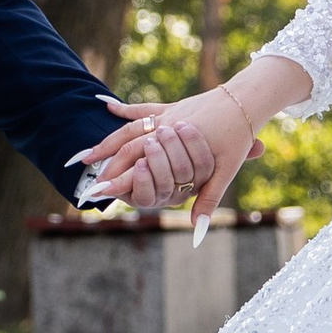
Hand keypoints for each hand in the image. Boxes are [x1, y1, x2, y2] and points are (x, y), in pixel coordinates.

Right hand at [73, 56, 308, 215]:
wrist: (245, 101)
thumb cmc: (236, 139)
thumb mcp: (224, 172)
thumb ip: (207, 201)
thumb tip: (198, 231)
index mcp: (174, 146)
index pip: (137, 165)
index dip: (117, 180)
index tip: (98, 192)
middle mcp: (164, 129)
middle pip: (126, 148)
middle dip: (105, 165)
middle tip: (88, 181)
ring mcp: (165, 116)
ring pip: (128, 129)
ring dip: (107, 142)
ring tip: (87, 154)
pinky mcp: (171, 106)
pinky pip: (142, 109)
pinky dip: (123, 109)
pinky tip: (105, 105)